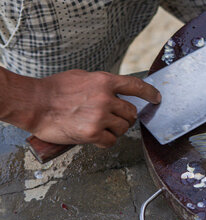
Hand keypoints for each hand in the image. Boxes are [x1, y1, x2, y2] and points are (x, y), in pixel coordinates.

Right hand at [29, 70, 160, 147]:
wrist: (34, 104)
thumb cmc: (54, 90)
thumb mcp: (82, 77)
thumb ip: (102, 84)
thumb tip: (115, 91)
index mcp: (104, 82)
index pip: (135, 86)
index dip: (149, 93)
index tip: (157, 98)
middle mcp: (106, 98)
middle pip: (131, 113)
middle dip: (125, 118)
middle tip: (113, 120)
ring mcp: (100, 116)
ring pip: (123, 128)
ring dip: (115, 130)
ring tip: (99, 127)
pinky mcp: (92, 133)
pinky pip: (111, 141)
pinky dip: (105, 141)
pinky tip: (95, 137)